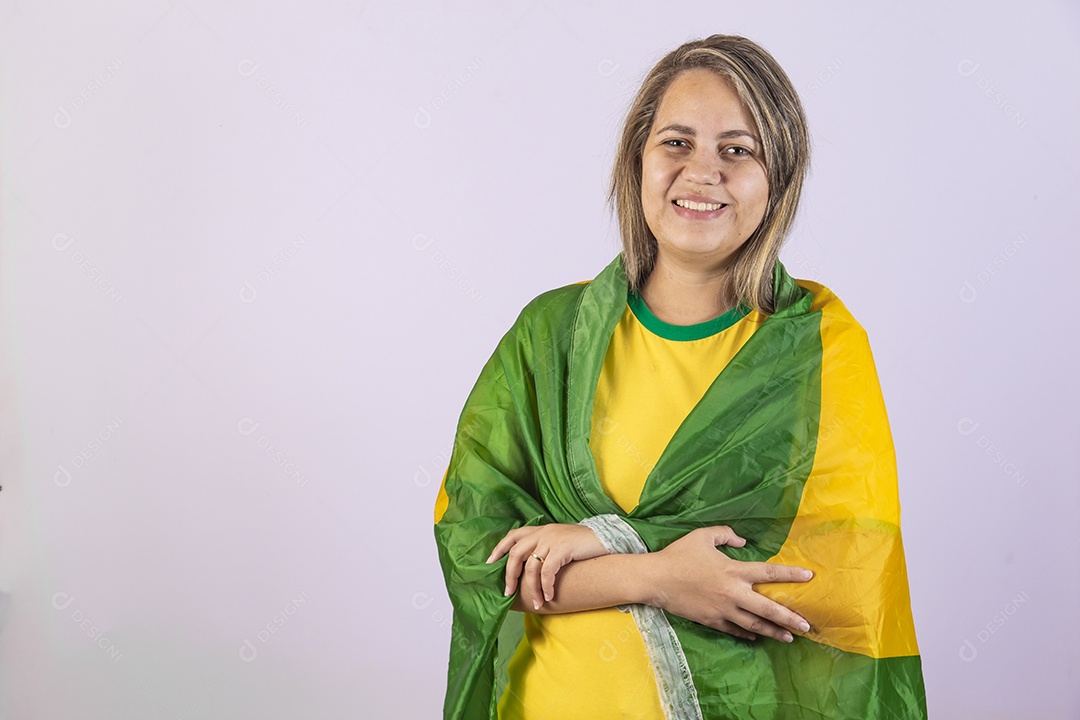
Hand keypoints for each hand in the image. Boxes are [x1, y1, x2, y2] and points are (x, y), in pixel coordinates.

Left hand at [487, 524, 608, 609]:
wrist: (607, 539)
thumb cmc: (583, 546)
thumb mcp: (560, 542)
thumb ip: (544, 549)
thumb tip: (528, 569)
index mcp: (540, 529)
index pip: (512, 536)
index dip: (498, 549)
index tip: (488, 565)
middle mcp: (543, 532)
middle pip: (516, 554)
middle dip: (509, 576)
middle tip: (508, 593)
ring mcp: (552, 539)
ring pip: (531, 567)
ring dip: (531, 589)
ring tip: (536, 604)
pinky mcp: (562, 549)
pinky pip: (547, 572)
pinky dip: (545, 587)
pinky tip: (549, 597)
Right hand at [646, 526, 813, 642]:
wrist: (656, 579)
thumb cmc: (679, 555)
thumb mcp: (702, 536)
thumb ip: (726, 534)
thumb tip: (743, 541)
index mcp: (733, 570)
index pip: (768, 573)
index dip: (791, 574)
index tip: (810, 577)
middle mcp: (732, 593)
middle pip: (767, 609)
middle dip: (789, 618)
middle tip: (807, 626)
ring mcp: (723, 610)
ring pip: (754, 625)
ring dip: (774, 632)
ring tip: (789, 637)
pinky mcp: (712, 621)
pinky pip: (735, 630)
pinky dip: (748, 634)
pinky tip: (757, 636)